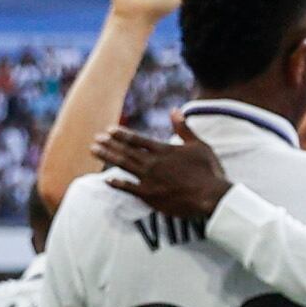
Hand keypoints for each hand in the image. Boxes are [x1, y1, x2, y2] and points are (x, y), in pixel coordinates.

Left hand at [94, 119, 228, 221]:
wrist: (210, 196)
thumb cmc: (208, 170)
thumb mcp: (198, 145)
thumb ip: (183, 128)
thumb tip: (174, 111)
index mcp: (164, 150)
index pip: (137, 140)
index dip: (122, 134)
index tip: (109, 130)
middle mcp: (153, 163)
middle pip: (126, 151)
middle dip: (109, 144)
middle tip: (95, 140)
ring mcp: (150, 179)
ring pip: (124, 166)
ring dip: (108, 157)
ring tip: (95, 151)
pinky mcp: (150, 196)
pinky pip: (129, 189)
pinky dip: (117, 184)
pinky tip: (106, 180)